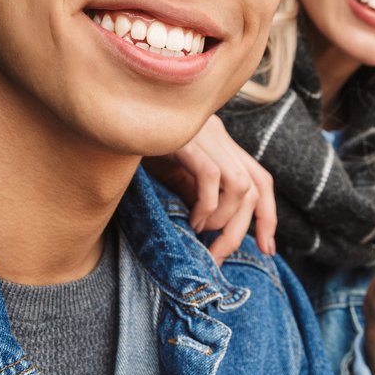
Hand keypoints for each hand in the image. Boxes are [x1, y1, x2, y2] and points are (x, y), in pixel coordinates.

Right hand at [143, 115, 276, 263]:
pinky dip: (206, 205)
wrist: (106, 119)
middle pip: (254, 188)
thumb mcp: (173, 176)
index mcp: (220, 143)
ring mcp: (203, 134)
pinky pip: (211, 176)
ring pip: (240, 185)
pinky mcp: (185, 138)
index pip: (261, 180)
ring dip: (222, 218)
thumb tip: (213, 228)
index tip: (266, 249)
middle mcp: (218, 134)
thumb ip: (196, 195)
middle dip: (239, 230)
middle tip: (218, 255)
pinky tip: (190, 218)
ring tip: (199, 230)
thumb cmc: (135, 150)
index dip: (269, 216)